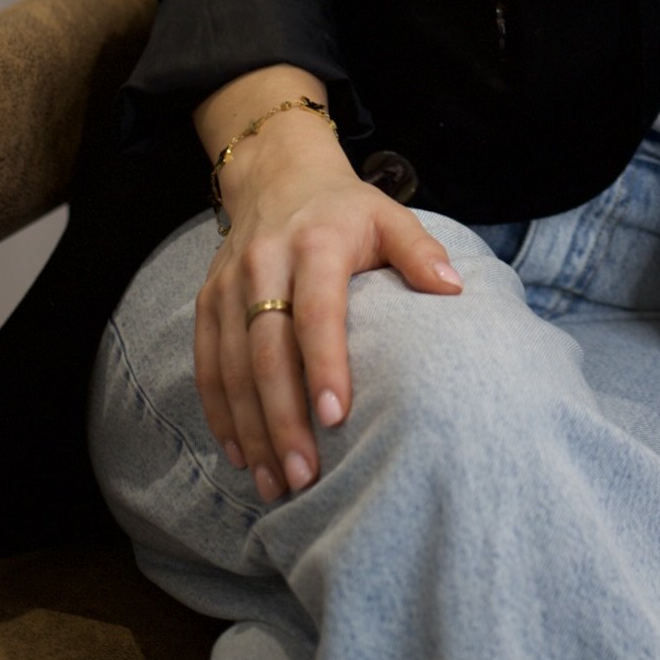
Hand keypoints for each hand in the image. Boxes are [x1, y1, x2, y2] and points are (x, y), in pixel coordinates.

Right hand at [194, 121, 462, 501]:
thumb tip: (453, 291)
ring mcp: (228, 286)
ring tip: (277, 483)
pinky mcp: (206, 303)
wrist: (278, 176)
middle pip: (267, 350)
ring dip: (251, 429)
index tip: (336, 416)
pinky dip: (220, 414)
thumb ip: (420, 252)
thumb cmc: (346, 210)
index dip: (324, 363)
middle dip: (282, 417)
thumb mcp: (390, 215)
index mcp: (315, 243)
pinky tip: (242, 455)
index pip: (316, 310)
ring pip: (232, 367)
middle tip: (305, 474)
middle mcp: (264, 264)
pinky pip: (207, 366)